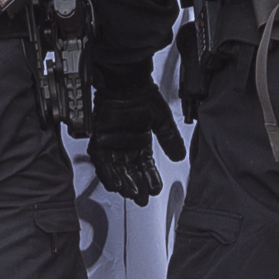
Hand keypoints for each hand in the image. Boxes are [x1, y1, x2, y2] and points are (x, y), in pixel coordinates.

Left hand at [84, 76, 181, 203]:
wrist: (126, 80)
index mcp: (140, 140)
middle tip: (141, 198)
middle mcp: (125, 143)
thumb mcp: (162, 120)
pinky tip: (114, 181)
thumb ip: (170, 139)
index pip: (145, 165)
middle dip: (136, 185)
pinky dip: (107, 171)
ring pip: (115, 168)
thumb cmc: (142, 94)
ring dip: (122, 181)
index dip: (150, 178)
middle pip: (129, 170)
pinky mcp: (98, 137)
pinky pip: (101, 159)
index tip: (154, 190)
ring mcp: (111, 141)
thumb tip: (180, 155)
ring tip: (130, 193)